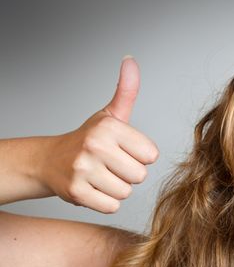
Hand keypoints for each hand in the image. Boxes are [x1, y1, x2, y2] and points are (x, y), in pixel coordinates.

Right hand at [40, 57, 158, 212]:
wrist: (49, 161)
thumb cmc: (88, 138)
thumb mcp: (110, 114)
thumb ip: (126, 90)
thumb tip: (131, 60)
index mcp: (109, 127)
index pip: (151, 155)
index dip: (139, 155)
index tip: (123, 150)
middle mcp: (95, 146)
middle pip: (140, 176)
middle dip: (129, 174)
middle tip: (111, 165)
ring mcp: (84, 170)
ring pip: (126, 192)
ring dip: (117, 188)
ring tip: (101, 175)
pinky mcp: (77, 193)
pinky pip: (112, 206)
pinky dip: (105, 201)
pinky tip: (93, 188)